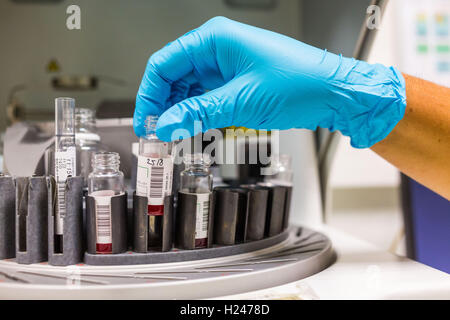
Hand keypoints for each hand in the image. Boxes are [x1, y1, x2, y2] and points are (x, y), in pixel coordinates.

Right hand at [134, 16, 405, 147]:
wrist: (332, 94)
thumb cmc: (300, 83)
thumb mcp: (241, 101)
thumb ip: (199, 112)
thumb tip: (166, 125)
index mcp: (215, 40)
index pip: (165, 63)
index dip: (150, 93)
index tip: (145, 120)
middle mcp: (218, 50)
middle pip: (173, 76)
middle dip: (163, 105)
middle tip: (157, 133)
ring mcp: (226, 67)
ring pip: (188, 89)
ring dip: (179, 111)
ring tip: (173, 135)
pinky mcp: (235, 84)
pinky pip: (205, 97)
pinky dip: (196, 113)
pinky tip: (191, 128)